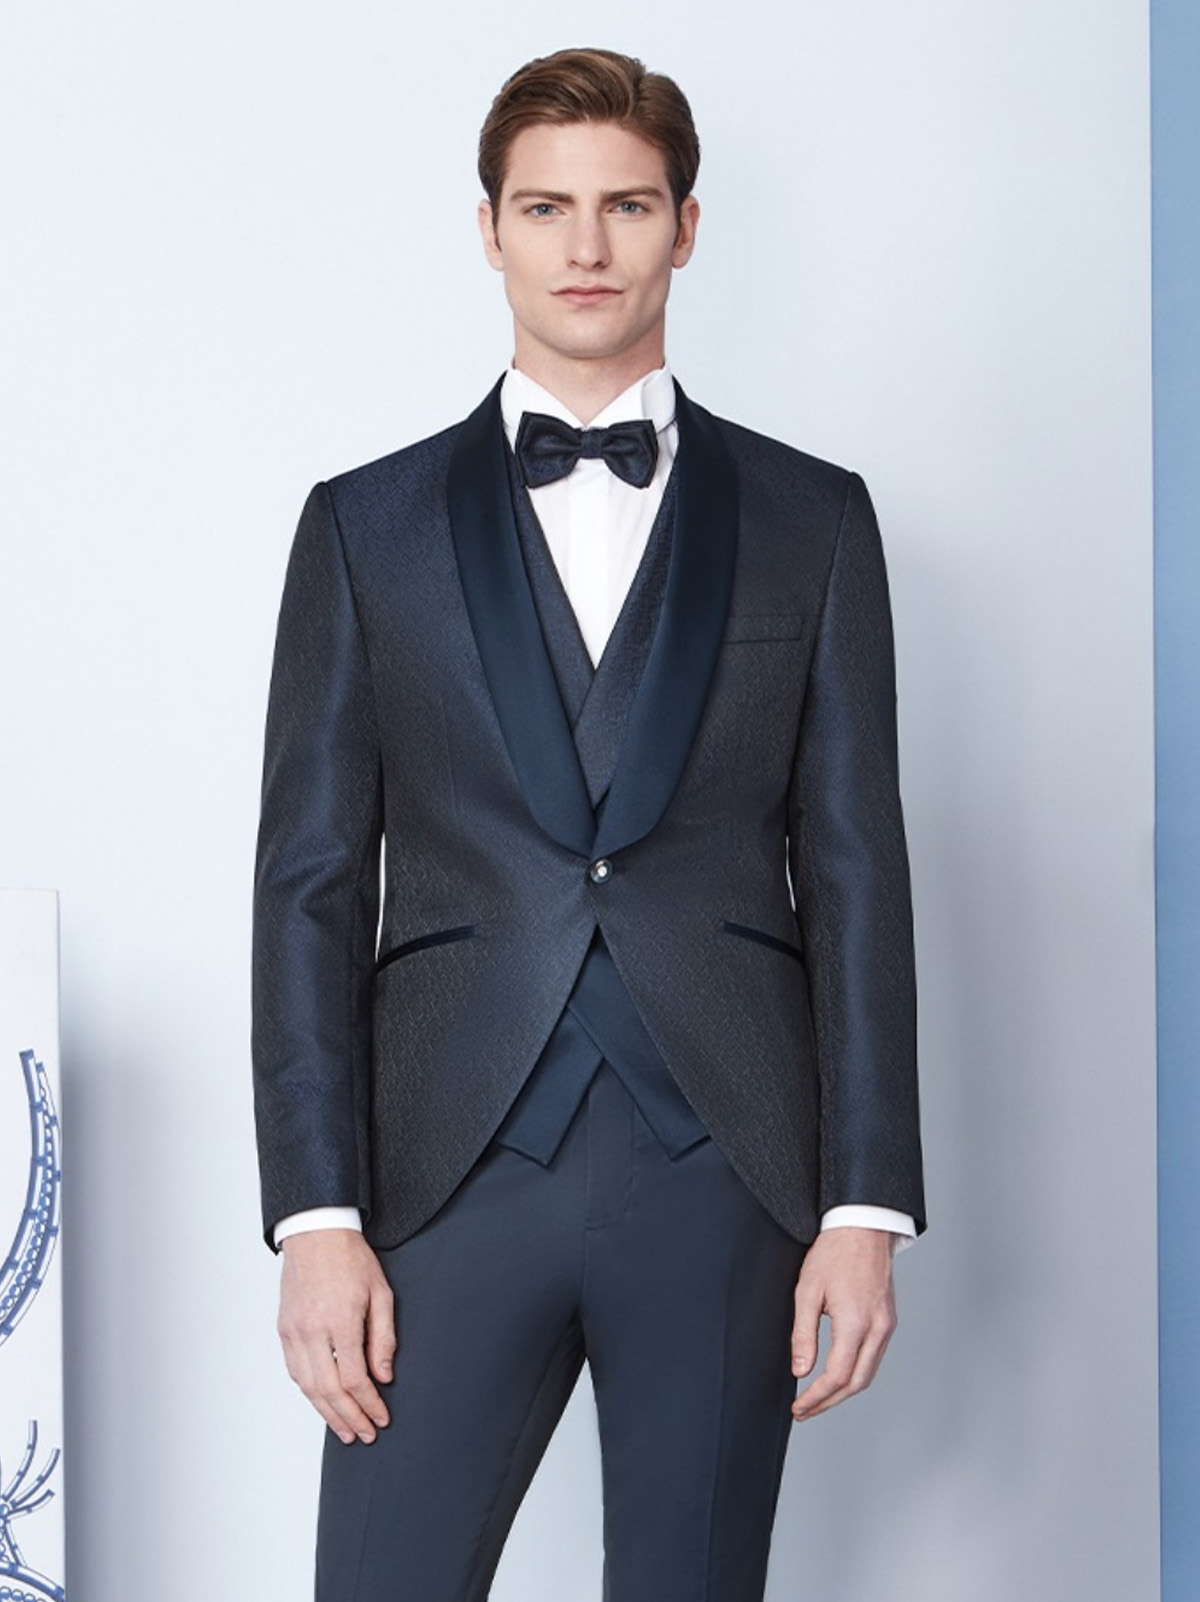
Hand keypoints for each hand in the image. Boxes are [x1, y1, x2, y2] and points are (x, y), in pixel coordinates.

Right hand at [277, 1229, 395, 1444]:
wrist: (316, 1233)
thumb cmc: (351, 1259)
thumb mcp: (380, 1292)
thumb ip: (383, 1337)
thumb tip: (384, 1376)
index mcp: (340, 1320)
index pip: (354, 1378)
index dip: (369, 1403)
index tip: (381, 1417)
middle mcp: (312, 1330)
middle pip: (329, 1390)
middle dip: (349, 1417)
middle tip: (365, 1435)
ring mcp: (294, 1331)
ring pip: (308, 1386)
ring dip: (327, 1413)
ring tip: (344, 1430)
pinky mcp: (284, 1330)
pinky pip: (295, 1371)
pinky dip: (309, 1392)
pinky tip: (323, 1403)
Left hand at [789, 1226, 896, 1421]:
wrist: (862, 1228)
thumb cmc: (833, 1253)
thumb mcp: (807, 1291)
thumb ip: (803, 1334)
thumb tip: (800, 1371)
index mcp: (856, 1323)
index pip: (837, 1376)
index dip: (816, 1397)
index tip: (798, 1407)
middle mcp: (877, 1329)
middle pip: (856, 1383)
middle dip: (829, 1402)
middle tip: (805, 1411)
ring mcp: (887, 1326)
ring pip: (868, 1374)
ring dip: (843, 1391)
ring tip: (818, 1398)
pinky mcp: (888, 1321)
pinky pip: (874, 1358)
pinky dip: (856, 1373)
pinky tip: (838, 1375)